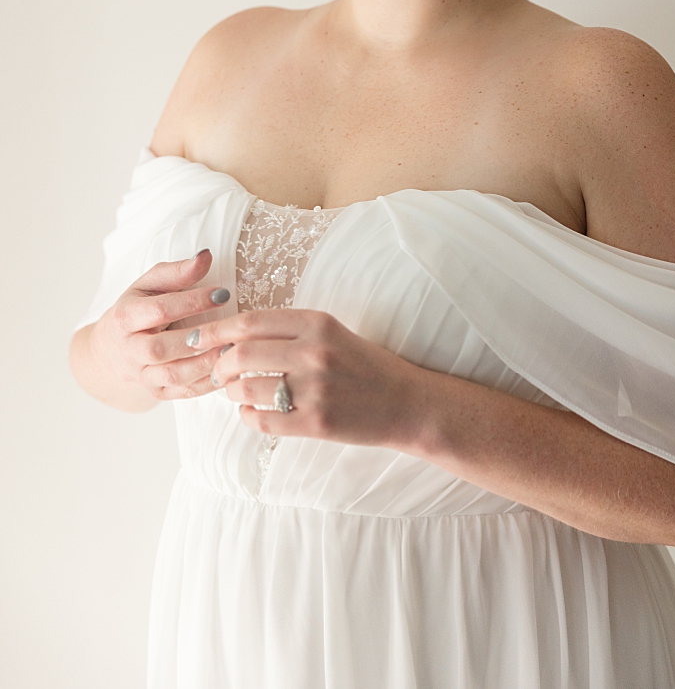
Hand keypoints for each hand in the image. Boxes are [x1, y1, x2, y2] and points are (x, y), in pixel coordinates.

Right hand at [89, 250, 231, 400]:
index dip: (191, 302)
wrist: (112, 350)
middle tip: (230, 328)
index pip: (158, 310)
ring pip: (170, 375)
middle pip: (159, 348)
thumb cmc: (140, 308)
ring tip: (233, 350)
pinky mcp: (156, 392)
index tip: (223, 293)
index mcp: (125, 318)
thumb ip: (177, 272)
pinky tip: (229, 373)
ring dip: (204, 365)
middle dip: (196, 339)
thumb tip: (206, 256)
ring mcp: (142, 374)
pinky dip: (206, 386)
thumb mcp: (151, 285)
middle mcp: (130, 350)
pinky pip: (181, 393)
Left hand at [197, 308, 417, 446]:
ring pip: (246, 388)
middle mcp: (315, 353)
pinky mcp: (315, 423)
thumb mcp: (335, 334)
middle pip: (241, 353)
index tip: (198, 336)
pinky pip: (261, 420)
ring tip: (238, 392)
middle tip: (218, 371)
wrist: (407, 402)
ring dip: (233, 391)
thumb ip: (291, 331)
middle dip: (220, 364)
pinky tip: (254, 411)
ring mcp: (315, 390)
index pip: (251, 321)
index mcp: (319, 324)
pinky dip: (248, 416)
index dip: (216, 328)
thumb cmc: (367, 366)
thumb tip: (234, 336)